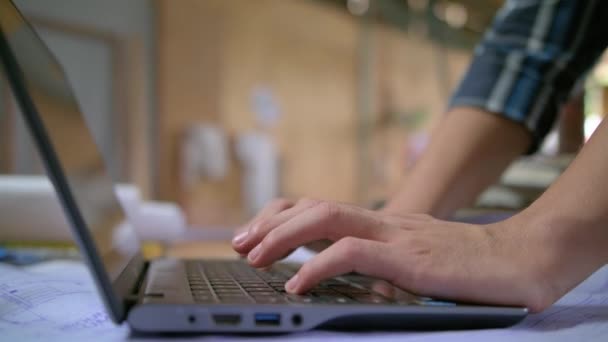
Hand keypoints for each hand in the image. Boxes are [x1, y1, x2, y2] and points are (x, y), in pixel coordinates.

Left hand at [232, 199, 561, 311]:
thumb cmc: (471, 266)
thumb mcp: (415, 260)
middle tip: (238, 241)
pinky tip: (296, 282)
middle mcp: (383, 221)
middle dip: (269, 221)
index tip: (254, 235)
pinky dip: (316, 265)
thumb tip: (343, 276)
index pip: (322, 207)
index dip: (282, 217)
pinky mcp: (409, 256)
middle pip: (313, 205)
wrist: (522, 259)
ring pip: (325, 217)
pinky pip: (352, 251)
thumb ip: (382, 262)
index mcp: (382, 223)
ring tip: (253, 256)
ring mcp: (395, 234)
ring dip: (282, 235)